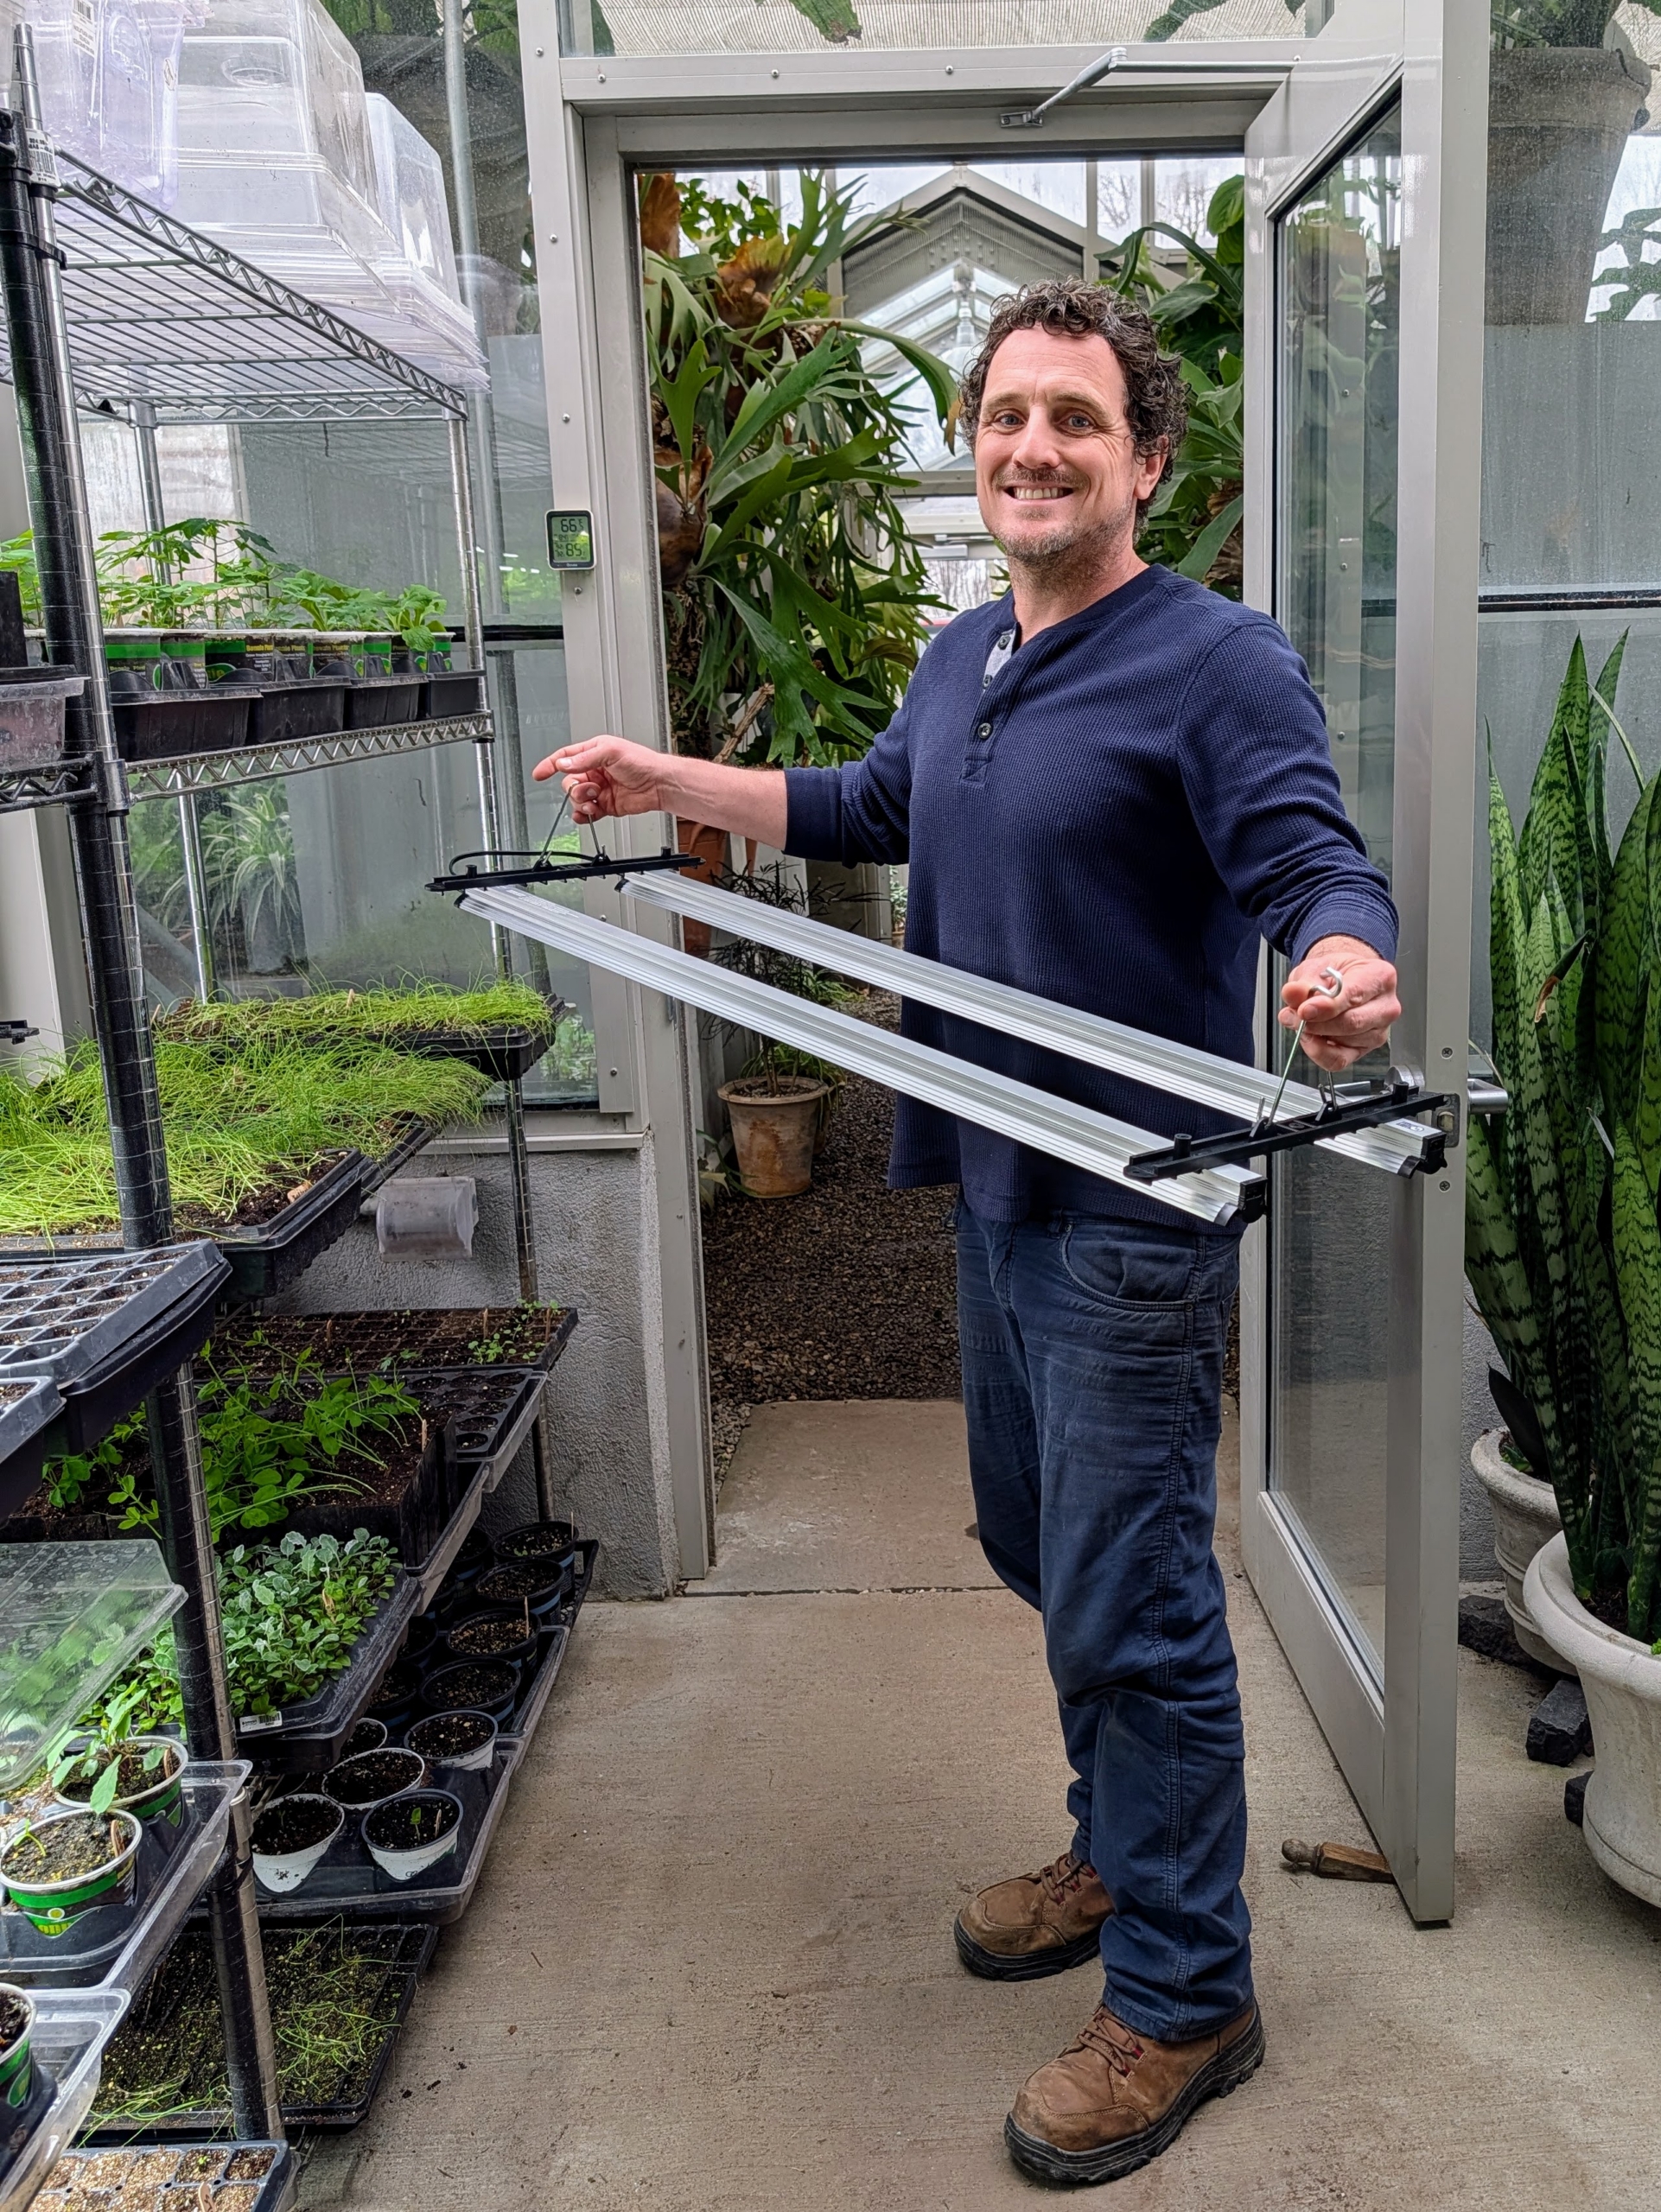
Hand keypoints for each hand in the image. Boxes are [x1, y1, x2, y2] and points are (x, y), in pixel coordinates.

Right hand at [532, 736, 672, 824]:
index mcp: (593, 752)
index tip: (539, 774)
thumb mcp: (611, 752)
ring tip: (594, 801)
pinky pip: (586, 812)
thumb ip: (584, 758)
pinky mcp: (605, 805)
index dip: (550, 765)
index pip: (565, 757)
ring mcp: (599, 789)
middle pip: (569, 782)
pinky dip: (584, 815)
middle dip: (575, 788)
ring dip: (581, 802)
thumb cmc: (642, 762)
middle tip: (590, 789)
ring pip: (576, 799)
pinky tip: (589, 813)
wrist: (659, 785)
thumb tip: (563, 764)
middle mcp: (594, 771)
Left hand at [1279, 936, 1400, 1071]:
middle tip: (1295, 1016)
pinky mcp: (1365, 1050)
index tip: (1305, 1010)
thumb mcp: (1316, 967)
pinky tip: (1310, 1037)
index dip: (1327, 1006)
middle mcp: (1385, 1006)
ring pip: (1343, 1043)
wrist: (1341, 980)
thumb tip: (1292, 993)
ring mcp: (1378, 1031)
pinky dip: (1318, 1051)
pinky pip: (1338, 1060)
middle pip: (1352, 1023)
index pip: (1355, 995)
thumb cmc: (1334, 973)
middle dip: (1317, 1023)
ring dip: (1314, 1035)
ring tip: (1301, 1020)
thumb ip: (1304, 981)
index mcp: (1379, 977)